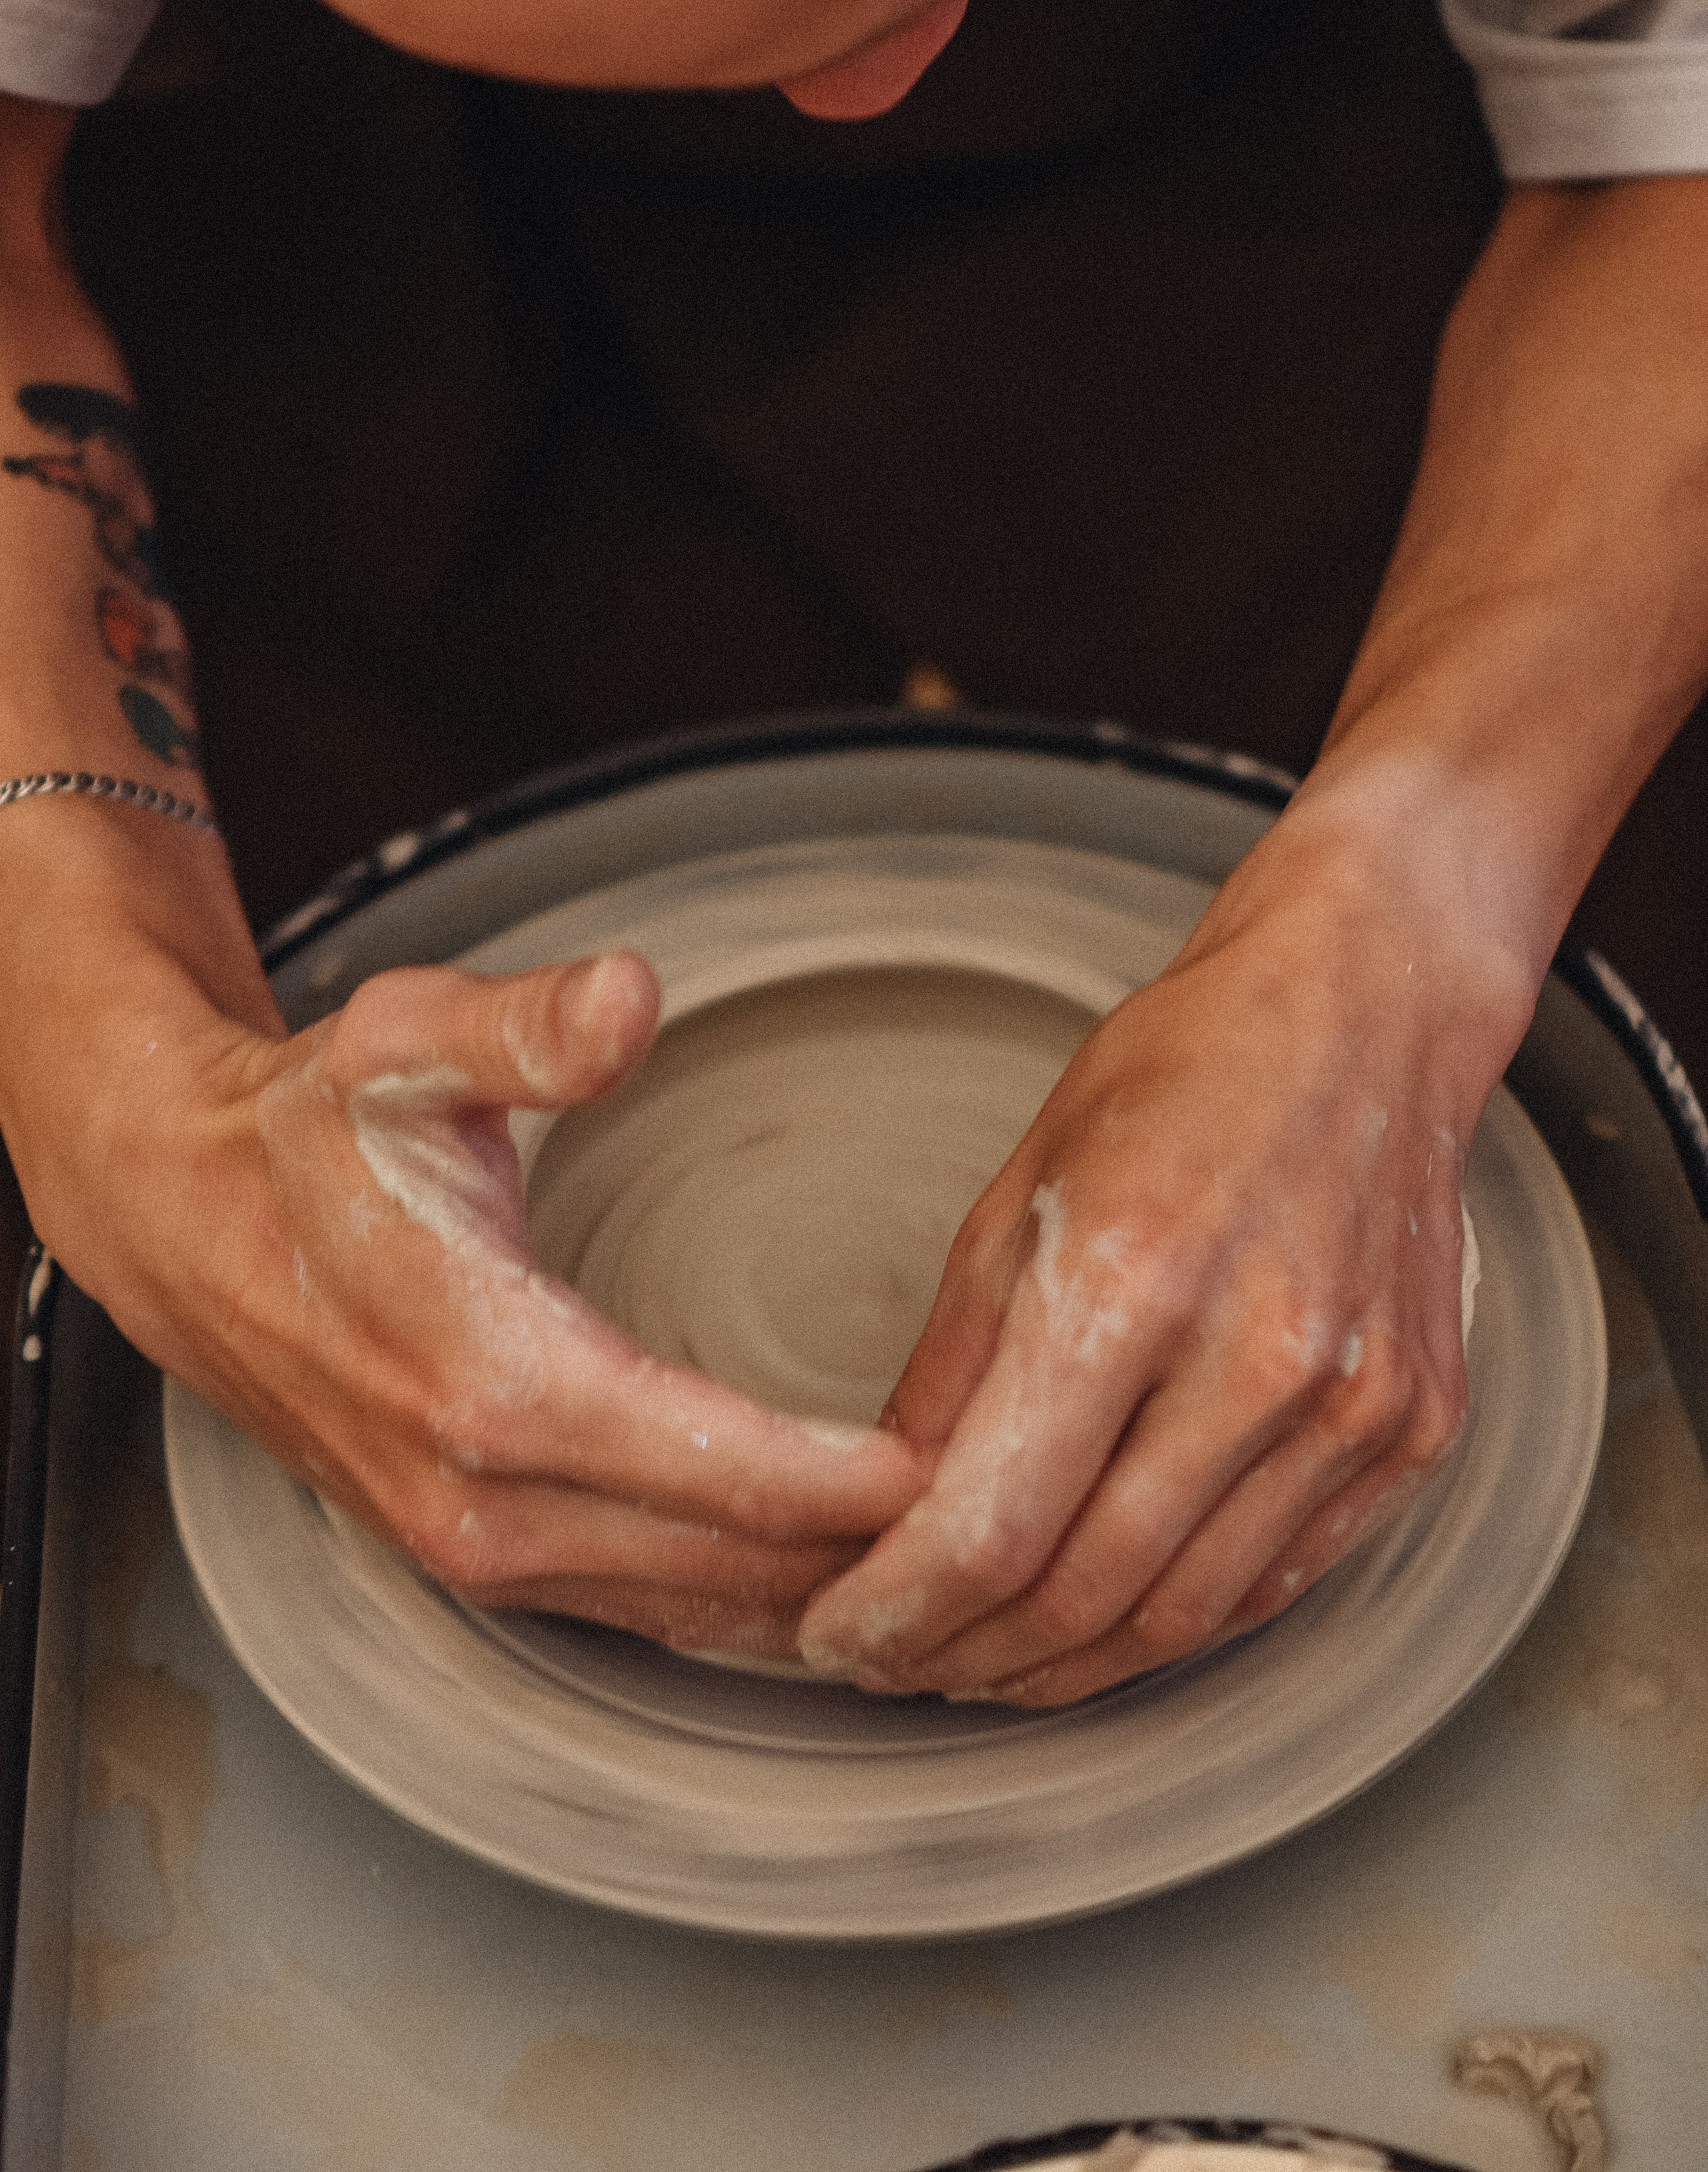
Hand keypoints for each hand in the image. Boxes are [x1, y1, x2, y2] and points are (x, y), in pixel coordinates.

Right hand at [2, 825, 922, 1660]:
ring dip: (824, 1597)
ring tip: (958, 1566)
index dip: (865, 1480)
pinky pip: (646, 1611)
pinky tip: (833, 1585)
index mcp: (496, 1381)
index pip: (729, 1470)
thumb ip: (532, 1025)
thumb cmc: (308, 1130)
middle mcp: (490, 1498)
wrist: (186, 1224)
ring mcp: (479, 1548)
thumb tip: (632, 996)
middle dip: (876, 1556)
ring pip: (698, 1611)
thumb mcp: (409, 1042)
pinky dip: (748, 1606)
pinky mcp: (477, 1559)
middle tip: (1020, 1518)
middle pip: (735, 1566)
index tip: (984, 1464)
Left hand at [798, 807, 1513, 1703]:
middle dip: (963, 1657)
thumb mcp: (1020, 1188)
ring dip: (1062, 1669)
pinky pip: (1275, 1583)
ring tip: (979, 1665)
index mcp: (1133, 1280)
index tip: (837, 1633)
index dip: (898, 1608)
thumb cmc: (1186, 1074)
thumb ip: (954, 1366)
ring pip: (1183, 1618)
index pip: (993, 1524)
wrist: (1368, 1014)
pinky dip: (1174, 1626)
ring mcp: (1350, 1407)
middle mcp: (1258, 1358)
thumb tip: (887, 1511)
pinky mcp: (1411, 1434)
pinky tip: (1100, 1626)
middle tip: (894, 1664)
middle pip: (1084, 1594)